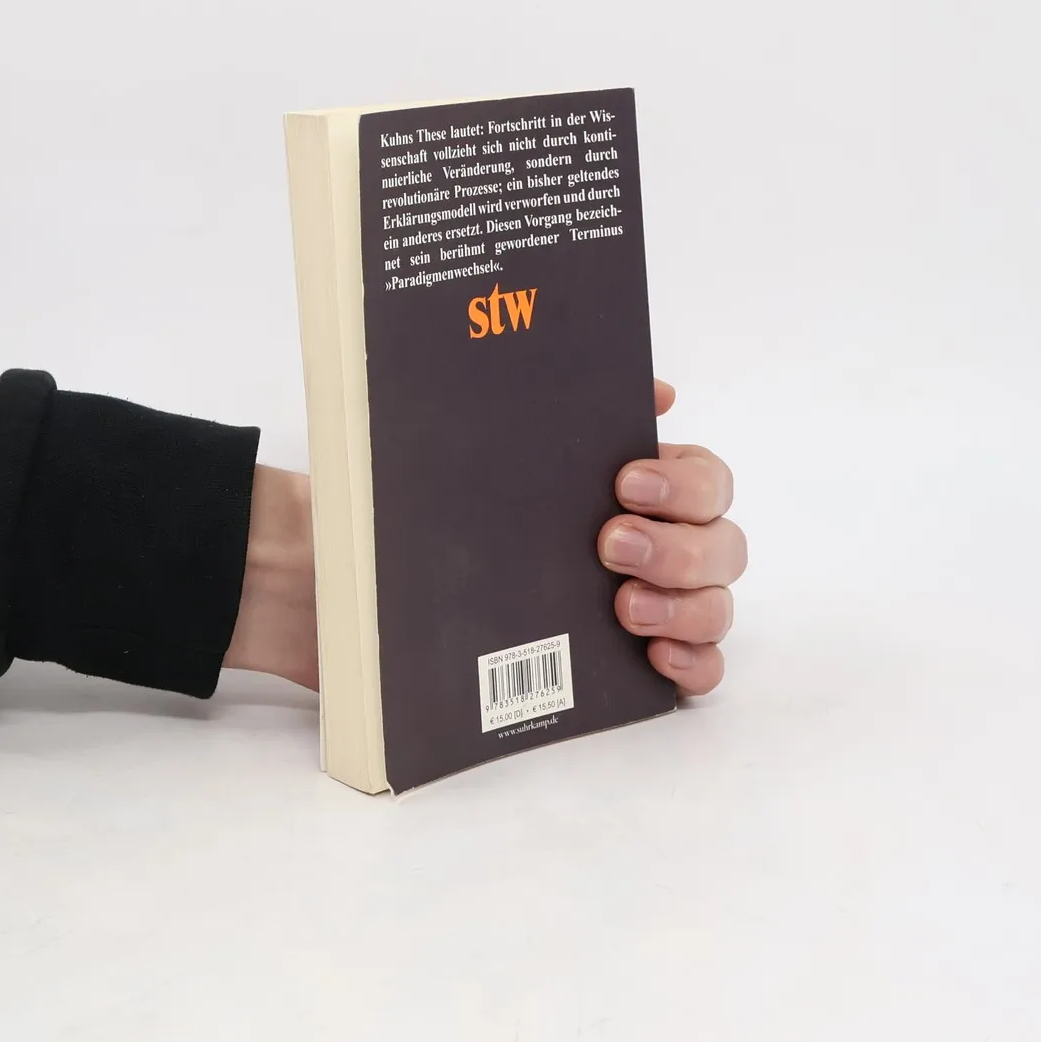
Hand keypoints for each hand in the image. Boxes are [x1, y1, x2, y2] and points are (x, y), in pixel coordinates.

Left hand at [225, 380, 742, 697]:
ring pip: (716, 602)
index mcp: (610, 473)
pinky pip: (696, 668)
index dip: (685, 479)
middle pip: (721, 538)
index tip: (627, 480)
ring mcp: (631, 600)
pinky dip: (692, 662)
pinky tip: (654, 657)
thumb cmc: (392, 497)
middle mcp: (636, 533)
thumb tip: (621, 373)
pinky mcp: (610, 664)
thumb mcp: (447, 434)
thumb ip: (527, 403)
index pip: (697, 471)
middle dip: (683, 542)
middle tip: (609, 544)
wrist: (319, 576)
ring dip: (688, 602)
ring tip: (620, 607)